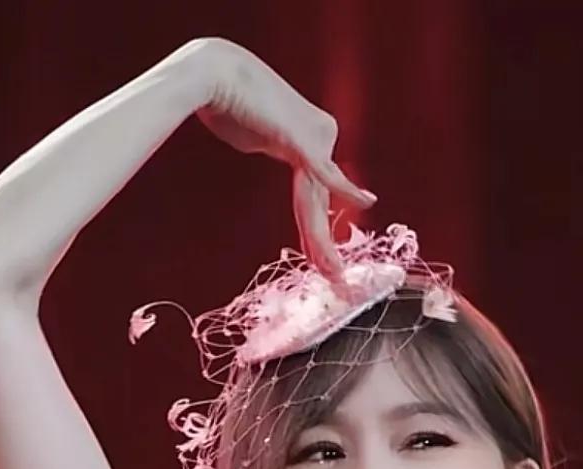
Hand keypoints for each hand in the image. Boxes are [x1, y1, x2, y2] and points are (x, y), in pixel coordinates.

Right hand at [190, 38, 374, 281]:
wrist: (216, 75)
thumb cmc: (228, 100)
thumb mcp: (254, 130)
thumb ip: (267, 138)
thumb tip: (260, 137)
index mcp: (308, 141)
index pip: (313, 197)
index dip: (316, 231)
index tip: (318, 258)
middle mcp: (320, 138)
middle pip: (320, 204)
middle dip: (324, 245)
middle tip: (335, 278)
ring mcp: (314, 138)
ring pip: (317, 200)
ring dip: (323, 239)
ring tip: (332, 271)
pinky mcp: (301, 140)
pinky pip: (324, 173)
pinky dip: (344, 188)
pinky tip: (367, 200)